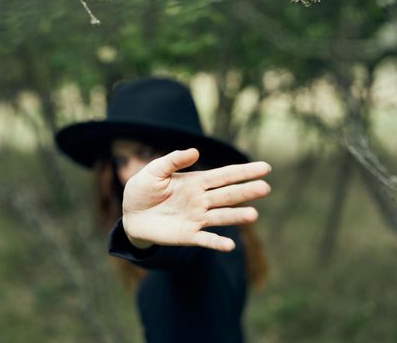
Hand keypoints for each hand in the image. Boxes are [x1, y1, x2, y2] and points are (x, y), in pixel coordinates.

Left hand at [122, 148, 270, 251]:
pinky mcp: (188, 235)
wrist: (130, 215)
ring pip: (221, 216)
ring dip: (237, 216)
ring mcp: (196, 218)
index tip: (265, 168)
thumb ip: (173, 160)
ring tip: (253, 215)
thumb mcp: (154, 170)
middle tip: (265, 188)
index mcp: (196, 182)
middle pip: (228, 195)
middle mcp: (201, 200)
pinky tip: (230, 245)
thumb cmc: (143, 189)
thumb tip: (195, 151)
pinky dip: (217, 243)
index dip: (244, 172)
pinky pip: (205, 240)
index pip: (225, 175)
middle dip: (246, 191)